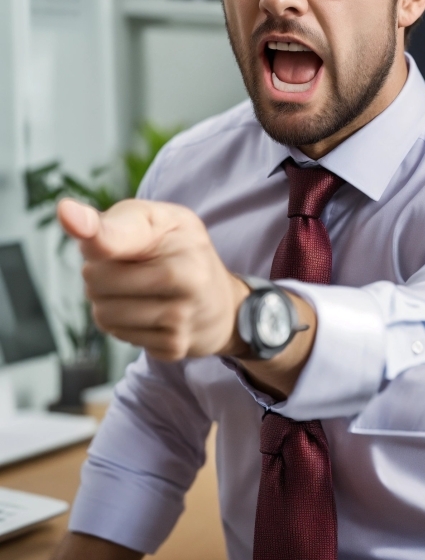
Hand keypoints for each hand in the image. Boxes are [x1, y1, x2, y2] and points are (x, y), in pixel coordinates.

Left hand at [57, 198, 248, 361]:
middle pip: (96, 278)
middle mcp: (186, 277)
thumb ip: (113, 219)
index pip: (121, 237)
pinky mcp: (173, 347)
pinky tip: (146, 311)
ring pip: (102, 312)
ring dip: (107, 300)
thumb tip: (66, 213)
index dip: (94, 231)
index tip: (68, 213)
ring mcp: (182, 317)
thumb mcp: (158, 221)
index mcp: (180, 237)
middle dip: (100, 271)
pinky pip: (117, 334)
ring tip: (136, 289)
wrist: (224, 305)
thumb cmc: (179, 251)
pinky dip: (122, 322)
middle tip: (130, 266)